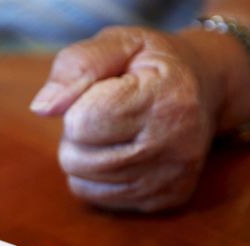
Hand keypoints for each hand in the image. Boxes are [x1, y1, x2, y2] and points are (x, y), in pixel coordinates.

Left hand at [31, 27, 220, 211]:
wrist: (206, 88)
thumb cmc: (152, 63)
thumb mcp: (118, 43)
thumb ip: (77, 66)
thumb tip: (43, 108)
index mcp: (165, 99)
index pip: (82, 123)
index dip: (77, 105)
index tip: (101, 92)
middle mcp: (175, 146)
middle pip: (77, 159)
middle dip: (76, 135)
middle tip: (104, 114)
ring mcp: (172, 178)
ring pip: (82, 182)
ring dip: (84, 156)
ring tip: (112, 133)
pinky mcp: (166, 199)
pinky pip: (99, 199)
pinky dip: (96, 178)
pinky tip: (120, 154)